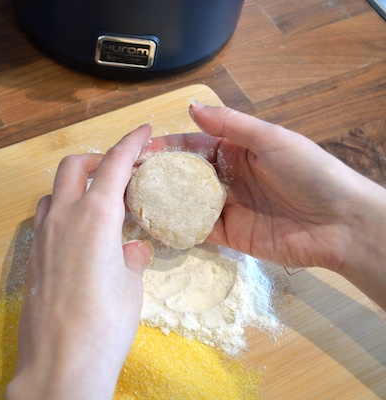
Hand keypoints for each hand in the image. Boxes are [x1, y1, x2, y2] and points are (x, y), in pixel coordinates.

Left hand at [6, 125, 153, 399]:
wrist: (61, 362)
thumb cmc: (105, 321)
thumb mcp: (130, 285)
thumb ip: (131, 257)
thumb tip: (133, 249)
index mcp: (95, 215)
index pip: (113, 164)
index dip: (130, 142)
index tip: (143, 130)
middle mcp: (63, 217)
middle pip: (73, 167)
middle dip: (96, 159)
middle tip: (118, 172)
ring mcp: (42, 237)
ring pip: (54, 193)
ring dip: (75, 187)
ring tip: (97, 206)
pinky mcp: (31, 259)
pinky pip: (45, 221)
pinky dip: (63, 214)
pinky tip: (78, 238)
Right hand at [145, 102, 385, 302]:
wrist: (340, 224)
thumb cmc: (311, 173)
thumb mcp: (271, 140)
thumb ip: (231, 125)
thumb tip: (191, 106)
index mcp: (236, 151)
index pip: (192, 146)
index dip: (165, 146)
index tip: (137, 150)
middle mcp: (227, 178)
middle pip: (184, 175)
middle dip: (156, 175)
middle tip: (125, 178)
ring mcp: (227, 208)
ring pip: (186, 203)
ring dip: (161, 202)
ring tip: (130, 202)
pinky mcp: (229, 235)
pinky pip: (198, 230)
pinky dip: (177, 227)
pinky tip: (154, 225)